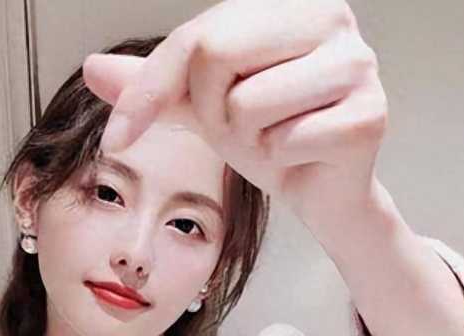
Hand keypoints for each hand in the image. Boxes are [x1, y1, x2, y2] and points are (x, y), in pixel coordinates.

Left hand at [83, 0, 388, 222]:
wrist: (318, 188)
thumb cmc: (265, 134)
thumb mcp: (198, 104)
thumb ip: (152, 84)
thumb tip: (93, 68)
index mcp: (286, 3)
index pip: (195, 36)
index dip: (149, 90)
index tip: (119, 138)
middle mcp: (330, 16)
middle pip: (217, 52)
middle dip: (210, 109)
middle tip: (238, 126)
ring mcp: (358, 62)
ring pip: (248, 103)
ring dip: (248, 138)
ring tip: (274, 137)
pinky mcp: (371, 114)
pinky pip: (285, 141)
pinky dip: (280, 160)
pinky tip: (302, 154)